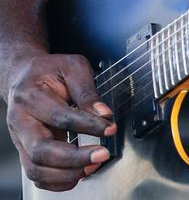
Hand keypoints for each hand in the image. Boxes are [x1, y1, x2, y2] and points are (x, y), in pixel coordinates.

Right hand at [6, 51, 115, 191]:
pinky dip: (57, 181)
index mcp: (30, 95)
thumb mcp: (73, 67)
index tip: (109, 128)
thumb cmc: (50, 70)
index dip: (87, 125)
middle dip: (74, 159)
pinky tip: (78, 173)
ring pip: (36, 169)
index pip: (60, 116)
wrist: (25, 76)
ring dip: (66, 174)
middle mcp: (20, 121)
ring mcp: (20, 139)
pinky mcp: (25, 151)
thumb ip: (87, 90)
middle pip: (41, 151)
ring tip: (93, 165)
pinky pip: (36, 175)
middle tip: (101, 155)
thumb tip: (103, 113)